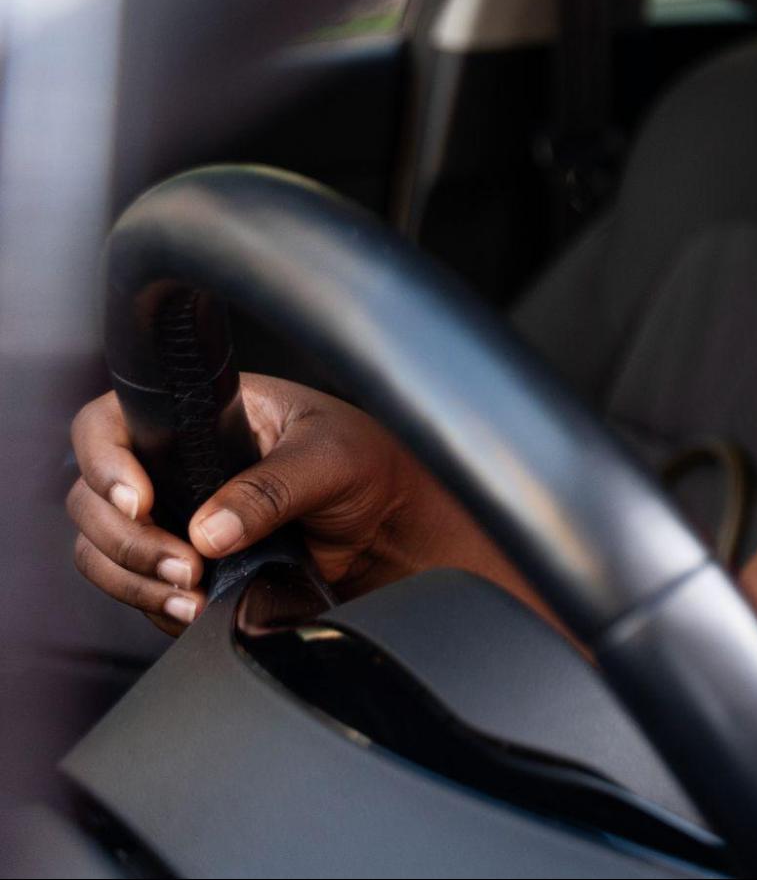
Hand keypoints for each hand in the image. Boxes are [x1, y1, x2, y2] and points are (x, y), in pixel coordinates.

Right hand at [67, 374, 466, 634]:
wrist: (396, 528)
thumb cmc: (371, 467)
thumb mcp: (332, 459)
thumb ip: (273, 488)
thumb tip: (209, 530)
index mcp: (202, 416)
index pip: (109, 424)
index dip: (104, 461)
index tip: (139, 500)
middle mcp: (175, 465)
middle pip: (91, 500)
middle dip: (125, 540)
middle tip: (185, 564)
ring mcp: (175, 518)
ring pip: (101, 551)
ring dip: (133, 579)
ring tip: (190, 594)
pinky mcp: (188, 566)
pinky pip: (139, 590)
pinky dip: (155, 605)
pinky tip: (196, 609)